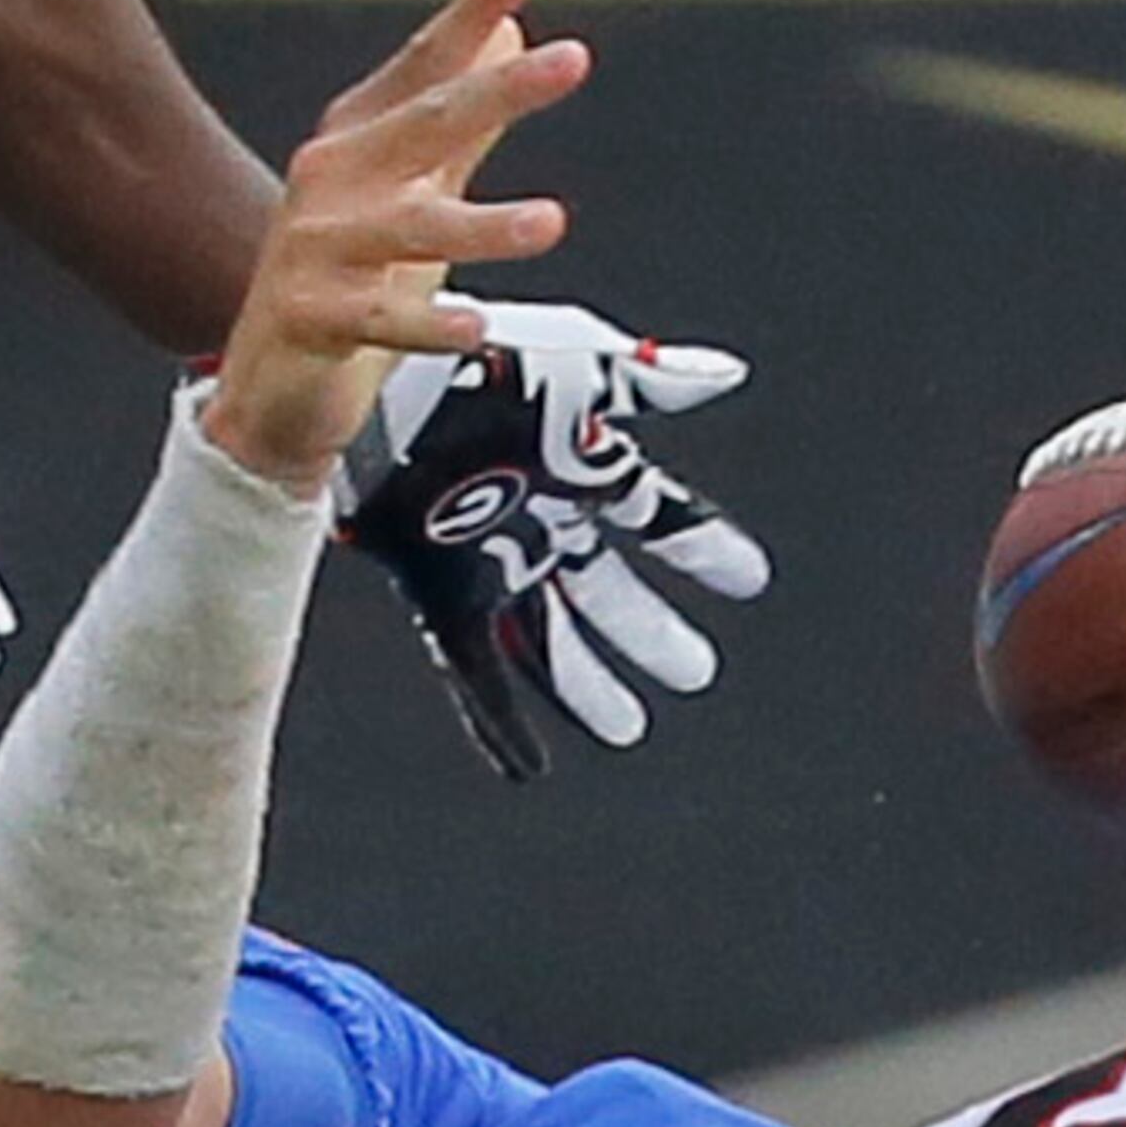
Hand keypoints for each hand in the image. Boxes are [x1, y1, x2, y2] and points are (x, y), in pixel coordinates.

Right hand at [196, 0, 585, 496]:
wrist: (268, 387)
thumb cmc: (348, 280)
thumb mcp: (410, 196)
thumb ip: (462, 126)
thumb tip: (514, 37)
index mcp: (358, 140)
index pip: (423, 65)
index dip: (470, 13)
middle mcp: (331, 180)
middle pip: (425, 124)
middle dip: (499, 89)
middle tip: (571, 59)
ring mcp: (313, 248)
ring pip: (406, 226)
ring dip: (481, 224)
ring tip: (550, 222)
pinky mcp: (307, 318)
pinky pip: (375, 319)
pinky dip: (424, 323)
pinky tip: (474, 327)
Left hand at [340, 301, 767, 779]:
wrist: (376, 379)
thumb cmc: (474, 361)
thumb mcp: (570, 363)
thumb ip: (647, 381)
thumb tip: (723, 375)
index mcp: (581, 464)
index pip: (660, 517)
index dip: (703, 548)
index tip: (749, 580)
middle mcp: (541, 518)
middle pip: (609, 591)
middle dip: (648, 632)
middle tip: (693, 672)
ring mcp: (492, 558)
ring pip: (551, 641)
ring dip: (585, 686)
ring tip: (625, 728)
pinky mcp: (439, 590)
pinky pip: (476, 670)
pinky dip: (498, 722)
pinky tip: (524, 764)